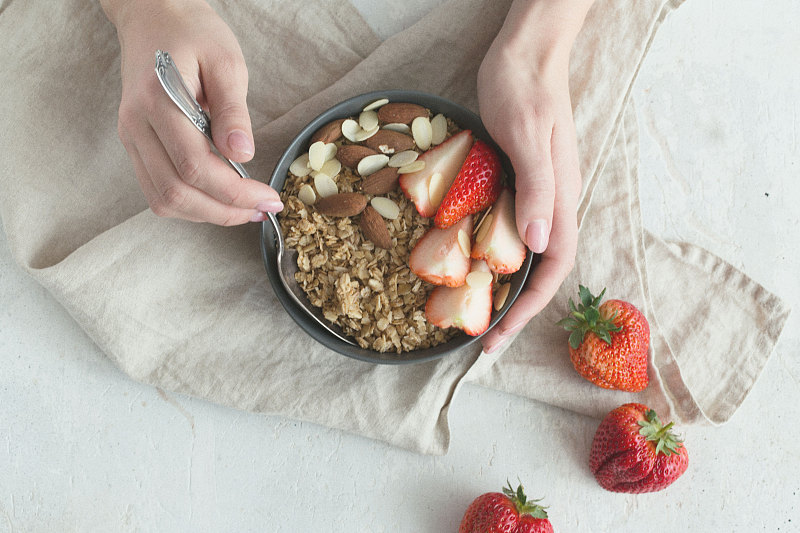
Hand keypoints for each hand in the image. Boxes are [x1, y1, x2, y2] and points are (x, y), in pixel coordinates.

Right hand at [101, 0, 282, 224]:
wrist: (153, 15)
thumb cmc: (193, 33)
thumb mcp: (226, 63)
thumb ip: (234, 110)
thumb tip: (243, 154)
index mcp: (158, 101)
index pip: (195, 167)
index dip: (235, 192)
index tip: (269, 197)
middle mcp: (137, 125)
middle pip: (176, 192)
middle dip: (224, 211)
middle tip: (261, 209)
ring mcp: (132, 137)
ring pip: (163, 199)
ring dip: (206, 213)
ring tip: (244, 209)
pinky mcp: (135, 144)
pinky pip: (157, 190)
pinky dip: (190, 204)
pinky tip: (219, 198)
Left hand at [477, 0, 591, 352]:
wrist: (527, 51)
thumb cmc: (524, 88)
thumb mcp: (527, 136)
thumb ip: (537, 189)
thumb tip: (537, 246)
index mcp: (560, 197)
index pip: (554, 267)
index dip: (529, 307)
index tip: (499, 336)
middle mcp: (552, 201)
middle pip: (541, 268)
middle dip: (515, 307)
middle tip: (481, 336)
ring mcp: (536, 191)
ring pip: (524, 251)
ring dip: (503, 284)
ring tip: (473, 309)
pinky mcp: (519, 178)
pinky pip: (509, 227)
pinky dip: (491, 252)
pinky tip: (469, 259)